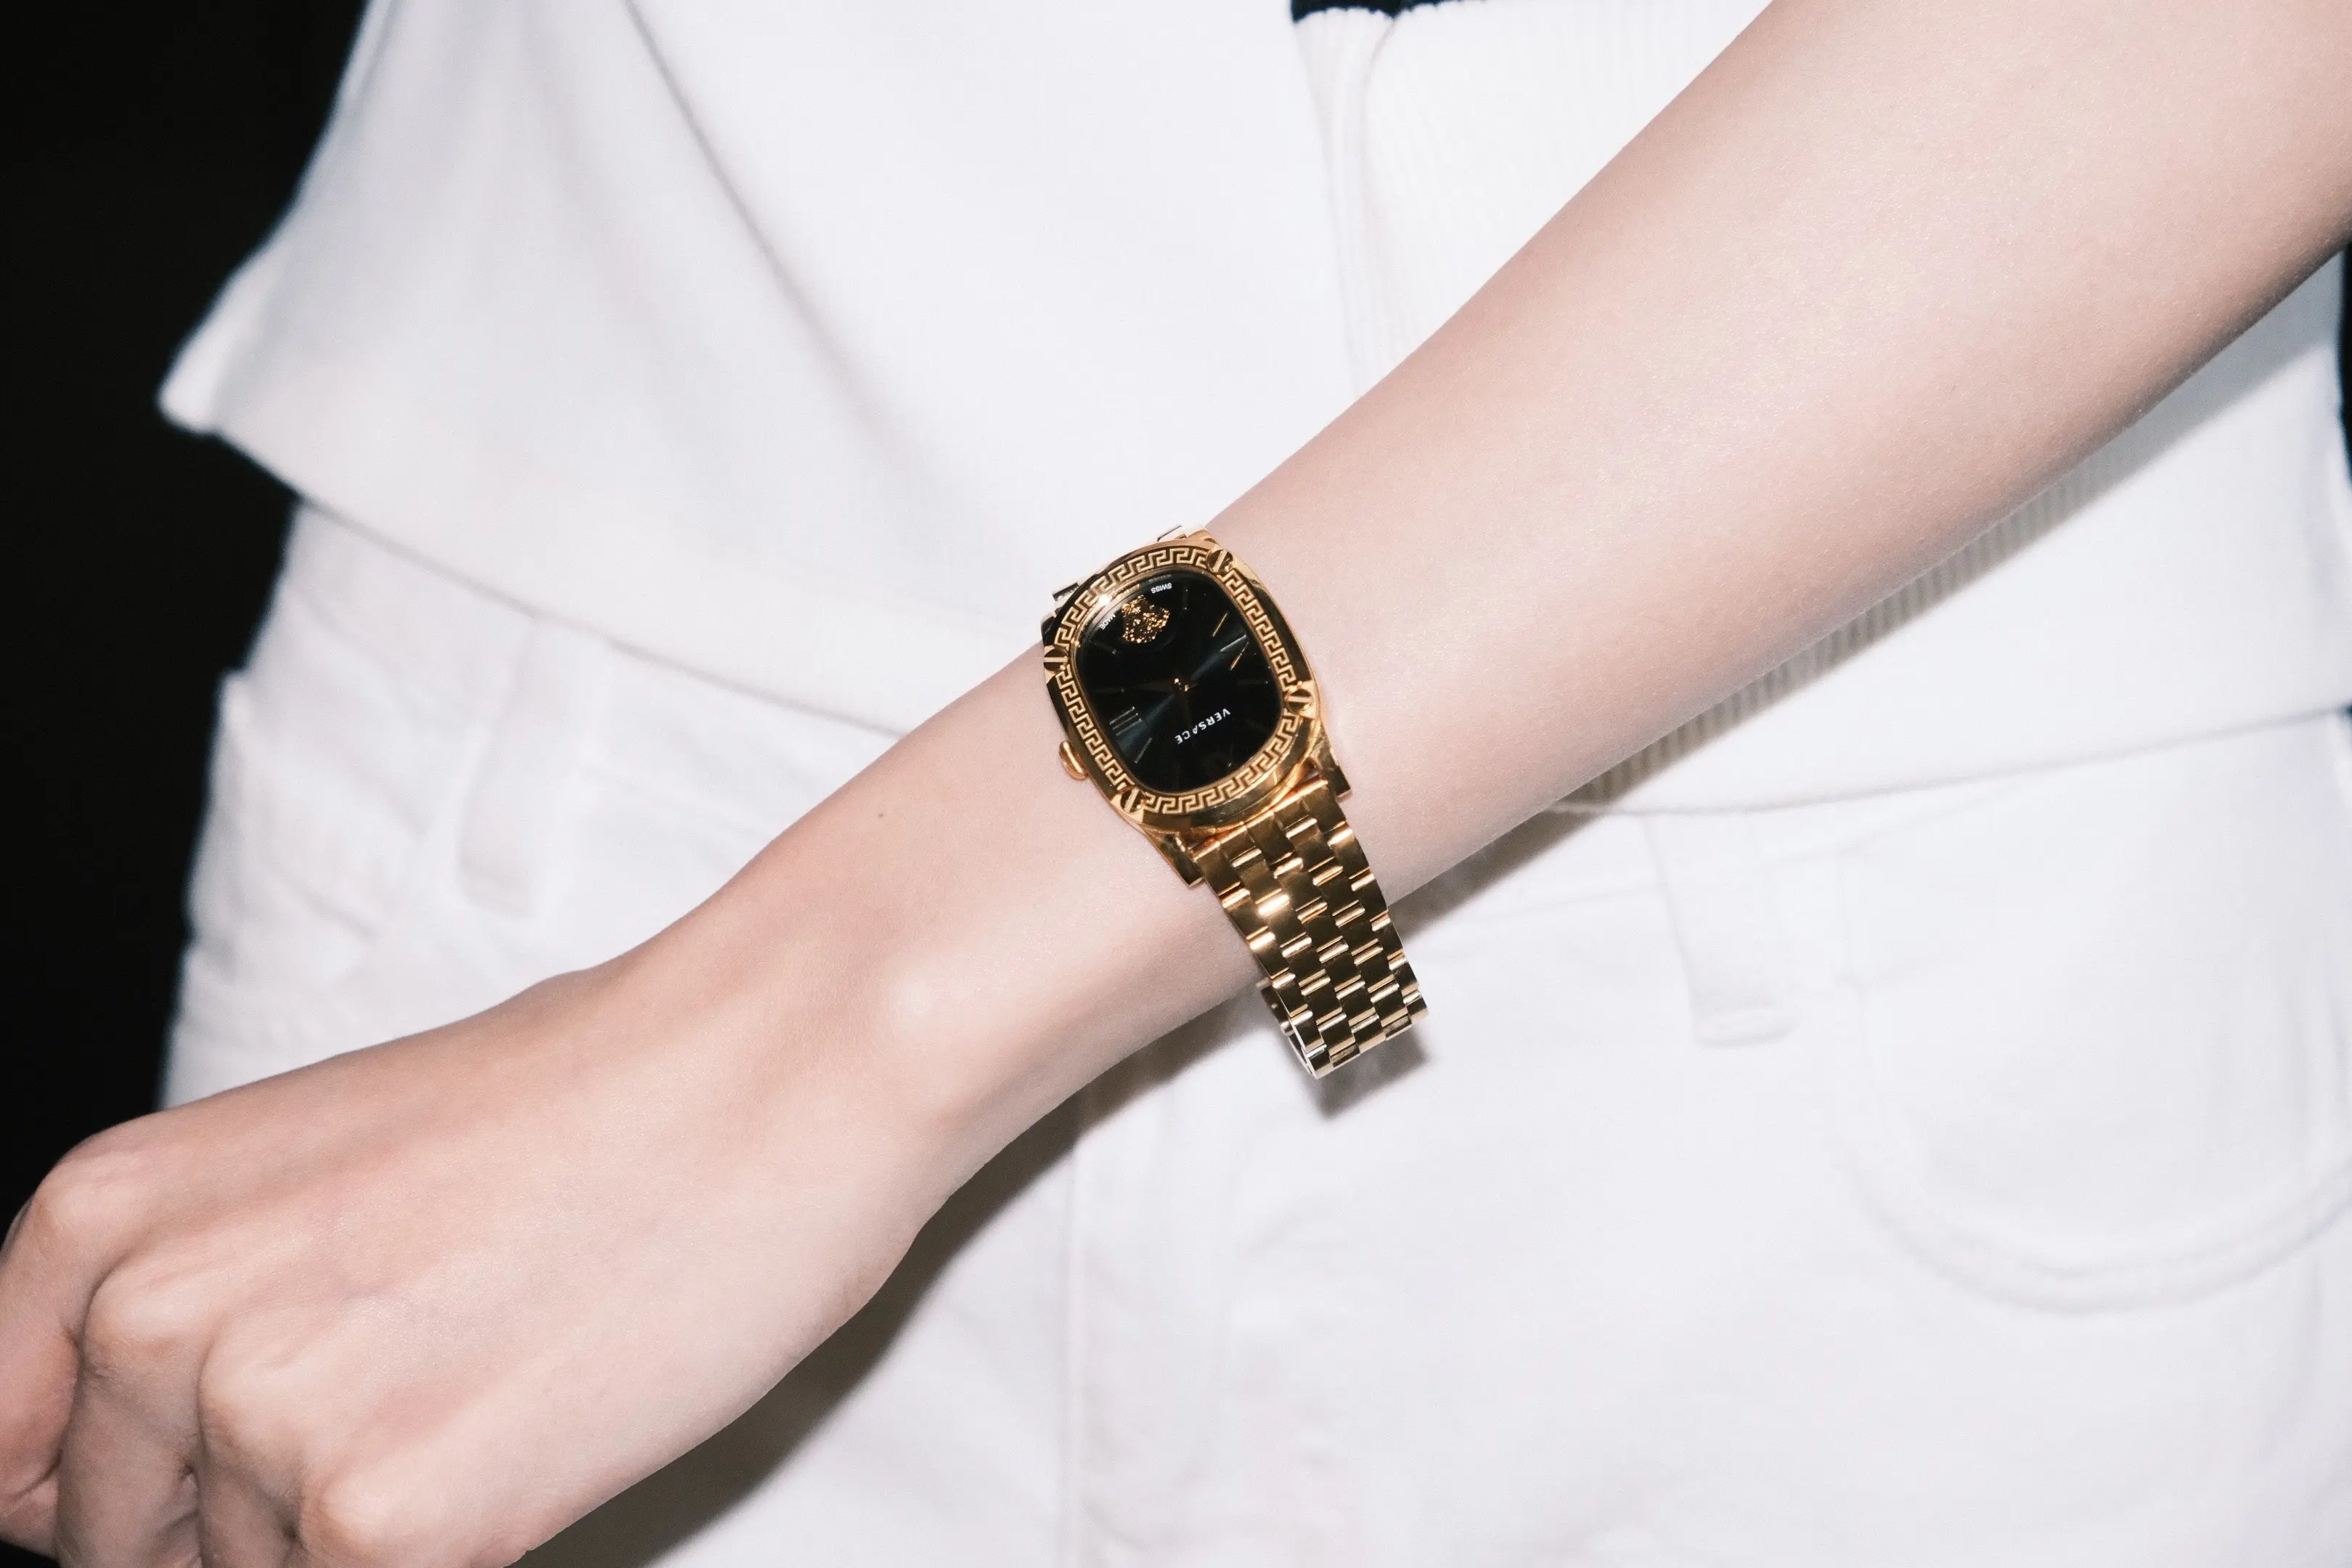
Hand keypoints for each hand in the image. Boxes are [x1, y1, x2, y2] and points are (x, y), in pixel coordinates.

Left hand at [0, 935, 956, 1565]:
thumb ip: (201, 1299)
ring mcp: (253, 1422)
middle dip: (249, 1515)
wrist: (777, 1062)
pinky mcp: (378, 1521)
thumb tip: (155, 1464)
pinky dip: (459, 1552)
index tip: (213, 1491)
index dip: (116, 1492)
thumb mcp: (323, 1164)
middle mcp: (141, 1318)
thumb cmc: (594, 1096)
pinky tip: (533, 1438)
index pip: (4, 1455)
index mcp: (104, 1215)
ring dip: (364, 1527)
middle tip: (421, 1390)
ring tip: (497, 1383)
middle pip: (121, 1547)